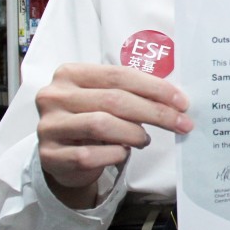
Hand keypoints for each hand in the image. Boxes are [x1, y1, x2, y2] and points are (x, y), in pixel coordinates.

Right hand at [35, 63, 192, 207]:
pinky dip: (114, 154)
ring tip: (144, 139)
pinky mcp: (48, 155)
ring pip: (101, 125)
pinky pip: (88, 155)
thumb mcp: (105, 99)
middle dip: (155, 112)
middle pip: (114, 100)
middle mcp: (54, 96)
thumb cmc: (91, 118)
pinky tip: (122, 153)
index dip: (154, 87)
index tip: (182, 102)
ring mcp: (48, 126)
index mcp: (70, 73)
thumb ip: (131, 93)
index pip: (119, 75)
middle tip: (181, 123)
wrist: (63, 156)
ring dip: (133, 133)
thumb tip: (174, 100)